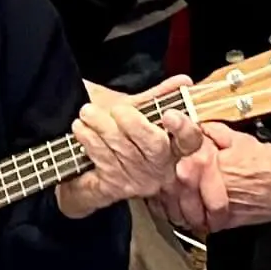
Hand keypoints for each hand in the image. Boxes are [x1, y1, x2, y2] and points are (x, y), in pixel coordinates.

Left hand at [58, 83, 200, 216]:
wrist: (83, 170)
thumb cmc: (116, 135)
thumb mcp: (137, 112)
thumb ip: (158, 97)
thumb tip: (184, 80)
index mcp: (172, 147)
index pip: (190, 141)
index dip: (184, 129)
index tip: (169, 114)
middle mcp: (160, 168)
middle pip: (155, 146)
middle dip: (134, 124)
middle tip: (116, 109)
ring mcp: (138, 181)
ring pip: (124, 151)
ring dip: (103, 127)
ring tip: (88, 112)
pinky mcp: (114, 188)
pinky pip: (104, 161)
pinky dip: (90, 141)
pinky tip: (81, 128)